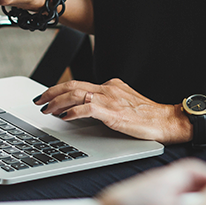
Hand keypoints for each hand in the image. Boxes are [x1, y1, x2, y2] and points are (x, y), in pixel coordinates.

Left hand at [34, 78, 184, 142]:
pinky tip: (65, 117)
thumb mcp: (125, 103)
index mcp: (110, 85)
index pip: (79, 84)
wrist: (166, 120)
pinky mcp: (112, 112)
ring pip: (75, 94)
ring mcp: (109, 99)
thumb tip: (89, 107)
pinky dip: (72, 112)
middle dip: (52, 92)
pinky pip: (86, 108)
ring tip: (47, 109)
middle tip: (39, 100)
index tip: (49, 96)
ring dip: (57, 102)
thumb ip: (108, 102)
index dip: (60, 90)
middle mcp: (107, 88)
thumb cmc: (148, 116)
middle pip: (72, 85)